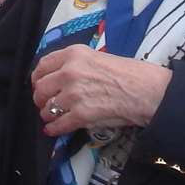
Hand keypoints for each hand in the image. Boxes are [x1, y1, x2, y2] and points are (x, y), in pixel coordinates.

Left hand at [29, 45, 170, 137]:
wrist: (146, 90)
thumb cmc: (128, 73)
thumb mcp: (97, 57)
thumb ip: (75, 64)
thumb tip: (57, 77)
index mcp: (73, 54)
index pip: (43, 65)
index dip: (38, 78)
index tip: (40, 84)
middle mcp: (69, 72)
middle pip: (41, 88)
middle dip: (41, 98)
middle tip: (46, 103)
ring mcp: (73, 94)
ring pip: (47, 108)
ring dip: (48, 115)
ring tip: (52, 117)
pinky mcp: (80, 114)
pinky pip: (58, 124)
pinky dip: (54, 129)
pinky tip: (53, 130)